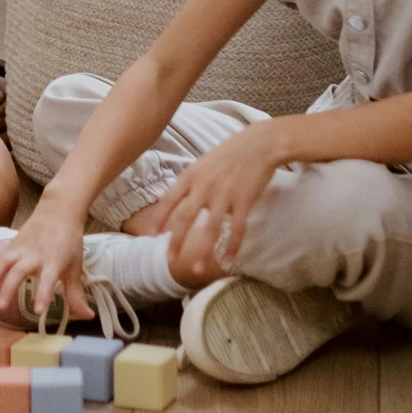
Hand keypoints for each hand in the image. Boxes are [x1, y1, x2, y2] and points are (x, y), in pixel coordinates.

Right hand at [0, 194, 91, 327]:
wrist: (58, 210)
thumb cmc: (69, 241)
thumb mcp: (76, 267)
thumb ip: (76, 294)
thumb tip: (87, 316)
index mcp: (53, 260)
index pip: (48, 279)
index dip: (43, 294)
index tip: (39, 310)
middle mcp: (34, 254)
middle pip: (18, 271)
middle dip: (9, 288)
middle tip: (2, 307)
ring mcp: (19, 249)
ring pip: (1, 263)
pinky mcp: (9, 247)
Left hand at [153, 122, 286, 281]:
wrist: (261, 143)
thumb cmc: (232, 151)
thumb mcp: (204, 161)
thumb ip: (191, 181)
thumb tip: (178, 198)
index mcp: (192, 175)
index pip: (169, 200)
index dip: (159, 219)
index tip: (150, 235)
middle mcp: (204, 186)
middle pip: (185, 217)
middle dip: (175, 240)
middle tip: (168, 260)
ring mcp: (225, 194)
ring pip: (210, 228)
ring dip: (202, 250)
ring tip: (195, 269)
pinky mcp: (244, 200)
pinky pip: (237, 228)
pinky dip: (233, 245)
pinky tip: (229, 258)